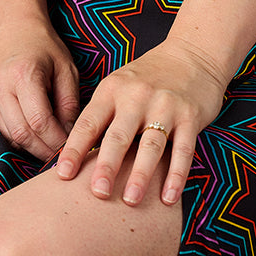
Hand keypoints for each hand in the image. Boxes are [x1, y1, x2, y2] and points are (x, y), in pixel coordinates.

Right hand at [0, 15, 80, 161]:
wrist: (13, 29)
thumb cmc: (44, 47)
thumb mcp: (66, 68)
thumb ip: (69, 102)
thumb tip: (71, 135)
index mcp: (23, 75)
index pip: (40, 121)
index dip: (56, 140)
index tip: (71, 146)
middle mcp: (0, 87)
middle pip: (22, 133)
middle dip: (44, 150)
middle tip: (63, 154)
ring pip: (11, 136)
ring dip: (32, 147)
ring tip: (52, 147)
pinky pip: (3, 130)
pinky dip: (21, 138)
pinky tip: (37, 136)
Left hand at [55, 38, 226, 206]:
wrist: (193, 54)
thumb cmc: (149, 77)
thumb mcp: (119, 86)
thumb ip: (102, 116)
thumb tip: (75, 158)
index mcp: (112, 90)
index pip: (89, 123)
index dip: (74, 150)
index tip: (62, 175)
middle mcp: (136, 96)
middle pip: (118, 136)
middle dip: (107, 166)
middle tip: (97, 194)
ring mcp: (165, 105)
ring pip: (150, 146)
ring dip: (140, 175)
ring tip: (130, 201)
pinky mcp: (190, 116)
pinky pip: (183, 150)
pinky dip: (176, 176)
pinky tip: (168, 198)